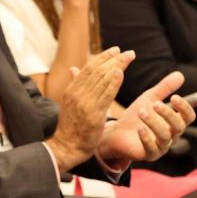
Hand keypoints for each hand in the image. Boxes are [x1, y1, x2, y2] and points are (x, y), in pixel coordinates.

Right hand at [45, 47, 133, 171]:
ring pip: (102, 79)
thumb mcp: (70, 102)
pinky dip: (113, 82)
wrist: (67, 146)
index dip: (103, 57)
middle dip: (114, 59)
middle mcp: (76, 93)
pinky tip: (121, 73)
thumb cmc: (71, 126)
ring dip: (117, 66)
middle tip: (128, 52)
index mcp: (71, 89)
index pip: (88, 68)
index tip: (116, 50)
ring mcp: (84, 103)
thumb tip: (73, 68)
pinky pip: (105, 95)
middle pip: (97, 71)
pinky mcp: (94, 114)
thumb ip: (75, 85)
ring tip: (129, 58)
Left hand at [97, 72, 195, 163]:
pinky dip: (147, 139)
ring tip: (141, 112)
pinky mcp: (148, 155)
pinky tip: (140, 129)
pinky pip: (152, 149)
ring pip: (164, 137)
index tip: (175, 97)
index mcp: (173, 122)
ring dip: (154, 123)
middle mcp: (171, 136)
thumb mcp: (149, 99)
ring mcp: (161, 147)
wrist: (115, 132)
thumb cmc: (135, 116)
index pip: (188, 117)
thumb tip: (180, 74)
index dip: (184, 108)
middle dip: (168, 115)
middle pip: (178, 127)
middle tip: (155, 104)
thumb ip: (164, 88)